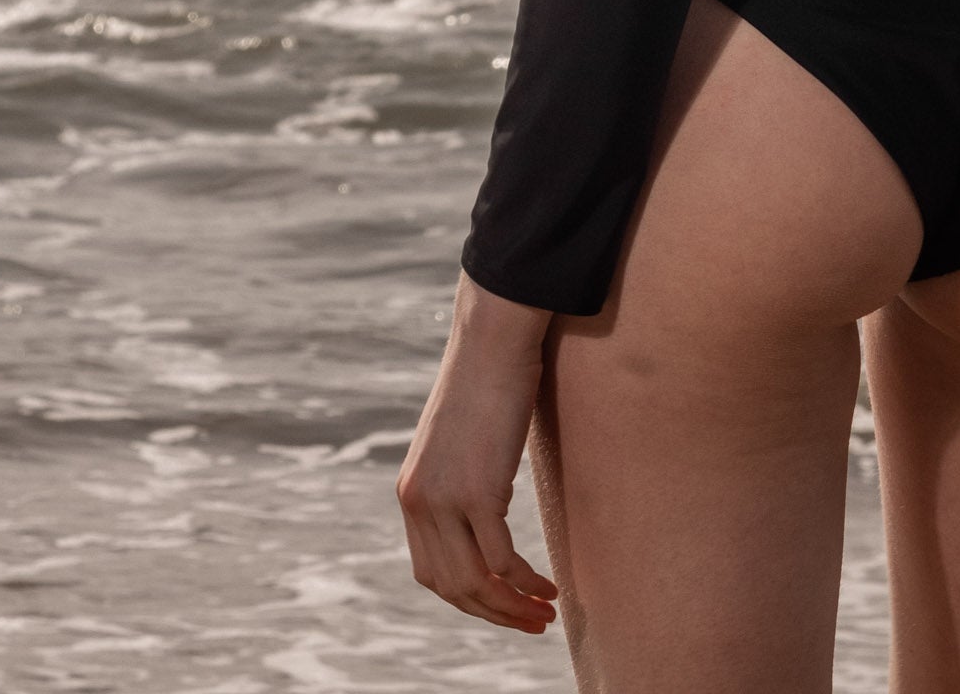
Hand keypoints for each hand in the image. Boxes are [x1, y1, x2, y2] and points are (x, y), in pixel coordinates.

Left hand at [397, 269, 559, 634]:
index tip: (502, 605)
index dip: (468, 598)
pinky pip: (502, 561)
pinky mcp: (477, 493)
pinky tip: (547, 585)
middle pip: (451, 586)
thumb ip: (461, 479)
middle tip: (531, 623)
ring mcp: (446, 500)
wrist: (493, 337)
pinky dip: (525, 582)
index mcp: (412, 493)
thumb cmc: (489, 378)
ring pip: (475, 583)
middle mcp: (419, 503)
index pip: (431, 571)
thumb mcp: (462, 440)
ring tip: (544, 615)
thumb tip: (485, 506)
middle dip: (493, 613)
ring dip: (510, 608)